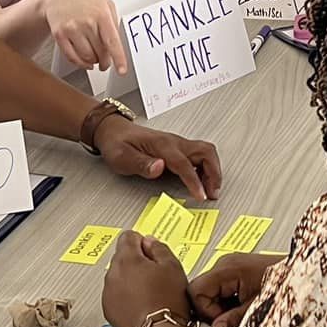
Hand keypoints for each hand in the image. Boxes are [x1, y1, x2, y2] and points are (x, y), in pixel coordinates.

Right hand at [42, 0, 126, 73]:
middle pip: (100, 53)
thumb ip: (114, 22)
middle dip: (104, 62)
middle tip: (105, 62)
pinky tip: (84, 61)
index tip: (122, 70)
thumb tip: (118, 44)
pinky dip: (80, 63)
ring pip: (87, 58)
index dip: (118, 59)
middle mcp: (86, 22)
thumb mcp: (105, 3)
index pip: (112, 42)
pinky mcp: (59, 35)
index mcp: (102, 14)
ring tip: (94, 57)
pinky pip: (72, 57)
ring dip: (93, 62)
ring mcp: (72, 28)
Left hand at [95, 117, 222, 202]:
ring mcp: (177, 144)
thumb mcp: (122, 157)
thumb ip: (141, 164)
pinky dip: (207, 168)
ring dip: (213, 170)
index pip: (184, 164)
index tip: (201, 195)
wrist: (113, 130)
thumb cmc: (117, 144)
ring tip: (211, 189)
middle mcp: (174, 142)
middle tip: (213, 193)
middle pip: (205, 152)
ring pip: (206, 152)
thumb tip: (160, 167)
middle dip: (214, 173)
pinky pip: (200, 155)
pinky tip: (202, 180)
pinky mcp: (178, 148)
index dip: (195, 181)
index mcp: (162, 145)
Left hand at [102, 231, 194, 326]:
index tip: (151, 251)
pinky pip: (115, 294)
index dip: (143, 242)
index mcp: (127, 259)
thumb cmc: (167, 302)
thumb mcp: (172, 266)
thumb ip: (159, 248)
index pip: (129, 236)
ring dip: (131, 280)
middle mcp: (113, 273)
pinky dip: (126, 296)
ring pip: (118, 277)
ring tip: (150, 292)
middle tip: (155, 275)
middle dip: (137, 262)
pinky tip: (142, 303)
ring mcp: (108, 292)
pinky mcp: (109, 308)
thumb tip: (150, 242)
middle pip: (122, 257)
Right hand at [188, 251, 279, 326]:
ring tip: (242, 310)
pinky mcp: (236, 271)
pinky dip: (229, 302)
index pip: (196, 290)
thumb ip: (233, 319)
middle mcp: (225, 263)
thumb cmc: (285, 283)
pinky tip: (243, 305)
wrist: (303, 275)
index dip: (205, 309)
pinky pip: (221, 290)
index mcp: (227, 268)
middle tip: (232, 318)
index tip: (221, 319)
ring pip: (210, 292)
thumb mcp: (257, 308)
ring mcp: (230, 266)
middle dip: (213, 310)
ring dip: (222, 307)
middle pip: (200, 292)